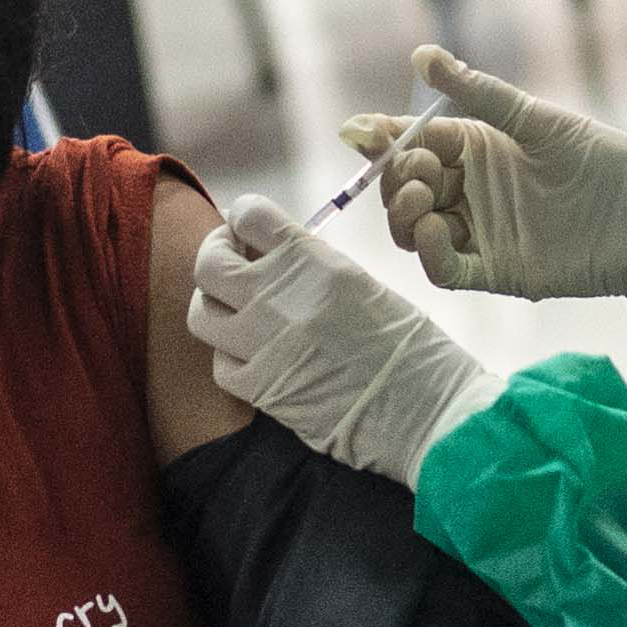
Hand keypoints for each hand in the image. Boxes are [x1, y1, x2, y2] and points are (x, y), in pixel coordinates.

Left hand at [186, 195, 499, 486]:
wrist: (424, 410)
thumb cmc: (410, 347)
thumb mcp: (362, 284)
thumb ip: (312, 266)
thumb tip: (270, 254)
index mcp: (314, 263)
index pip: (251, 216)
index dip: (240, 217)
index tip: (241, 227)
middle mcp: (280, 297)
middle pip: (210, 263)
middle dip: (214, 254)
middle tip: (227, 260)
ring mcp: (264, 345)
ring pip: (202, 314)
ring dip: (214, 306)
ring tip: (235, 310)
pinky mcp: (260, 390)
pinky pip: (220, 364)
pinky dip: (230, 356)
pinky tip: (252, 355)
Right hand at [356, 46, 626, 318]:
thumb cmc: (601, 159)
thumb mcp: (537, 121)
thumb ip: (478, 93)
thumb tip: (421, 53)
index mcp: (475, 148)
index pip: (413, 141)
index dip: (383, 138)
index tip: (363, 133)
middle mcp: (470, 190)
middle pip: (404, 187)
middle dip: (394, 176)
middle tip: (412, 168)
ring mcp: (479, 232)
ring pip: (414, 229)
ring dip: (403, 213)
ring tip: (420, 195)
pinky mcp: (494, 270)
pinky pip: (444, 267)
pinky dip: (430, 252)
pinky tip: (437, 229)